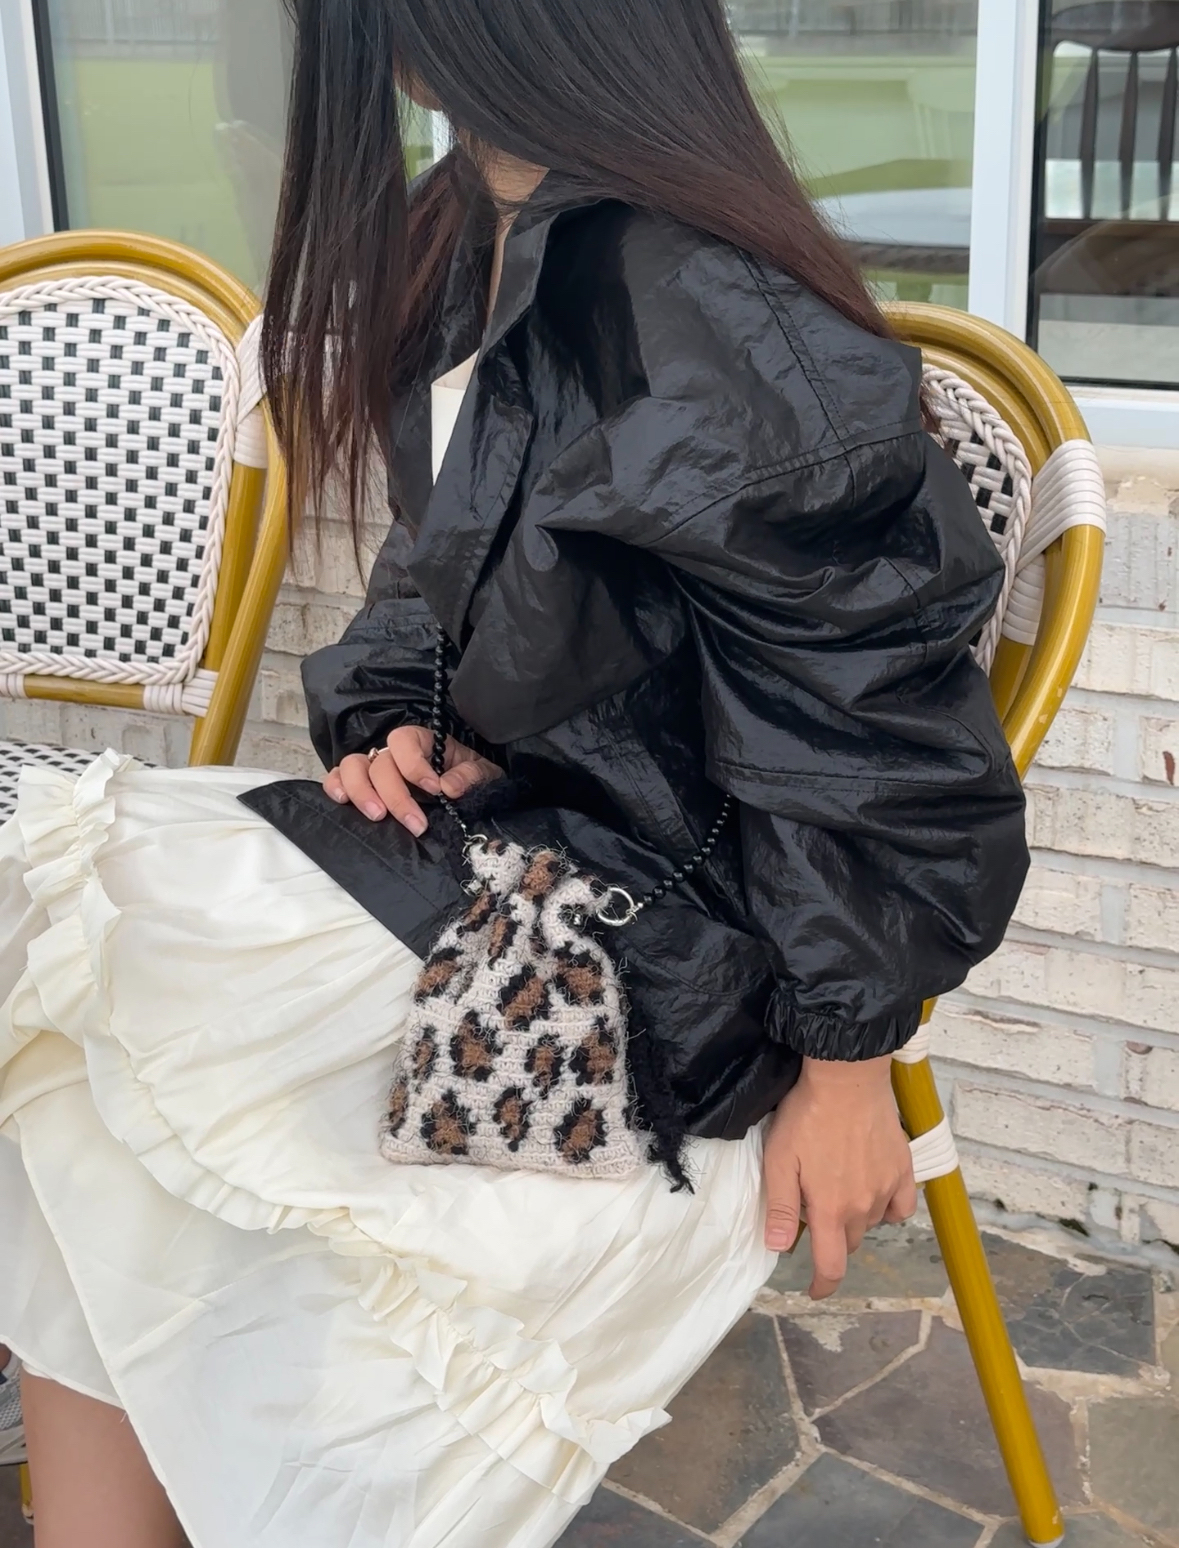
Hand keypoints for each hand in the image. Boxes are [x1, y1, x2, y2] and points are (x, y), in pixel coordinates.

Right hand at [324, 726, 503, 832]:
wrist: (467, 796)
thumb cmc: (470, 779)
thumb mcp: (482, 774)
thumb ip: (470, 775)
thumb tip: (450, 787)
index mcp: (422, 742)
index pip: (404, 740)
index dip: (414, 764)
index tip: (435, 789)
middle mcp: (393, 753)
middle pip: (380, 763)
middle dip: (396, 795)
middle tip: (416, 824)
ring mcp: (373, 768)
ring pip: (352, 767)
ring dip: (362, 792)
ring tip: (377, 817)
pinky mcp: (360, 787)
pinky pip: (337, 779)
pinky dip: (334, 788)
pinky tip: (343, 803)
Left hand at [762, 1055, 916, 1299]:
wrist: (847, 1078)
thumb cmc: (807, 1116)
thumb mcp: (780, 1160)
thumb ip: (782, 1208)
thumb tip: (779, 1248)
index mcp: (831, 1210)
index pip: (831, 1266)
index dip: (822, 1285)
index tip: (814, 1290)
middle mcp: (864, 1207)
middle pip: (848, 1241)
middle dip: (830, 1235)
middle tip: (813, 1204)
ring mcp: (888, 1188)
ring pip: (871, 1222)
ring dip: (854, 1217)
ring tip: (837, 1186)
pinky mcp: (904, 1168)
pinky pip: (900, 1206)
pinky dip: (887, 1207)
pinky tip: (873, 1189)